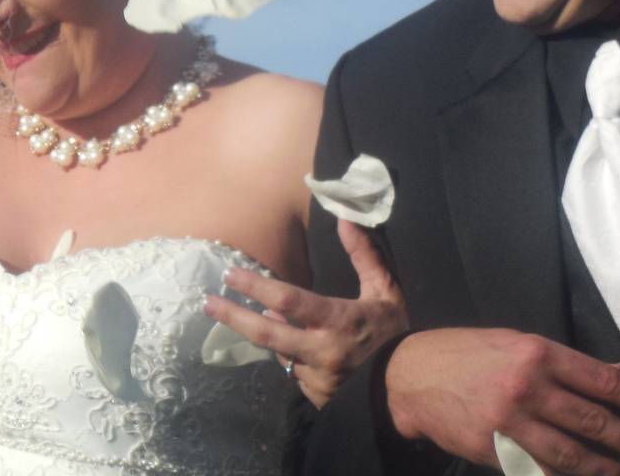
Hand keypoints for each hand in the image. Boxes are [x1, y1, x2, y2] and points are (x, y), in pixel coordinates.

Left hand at [203, 220, 407, 407]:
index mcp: (337, 320)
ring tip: (275, 323)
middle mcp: (321, 351)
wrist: (412, 387)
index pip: (287, 300)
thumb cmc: (397, 335)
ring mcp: (316, 379)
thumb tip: (346, 220)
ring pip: (279, 353)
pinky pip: (294, 374)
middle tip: (207, 303)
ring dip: (272, 337)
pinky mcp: (315, 399)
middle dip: (232, 315)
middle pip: (265, 333)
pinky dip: (293, 359)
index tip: (230, 274)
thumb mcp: (385, 291)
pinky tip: (304, 353)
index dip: (255, 286)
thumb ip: (363, 256)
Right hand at [386, 328, 619, 474]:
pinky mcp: (492, 450)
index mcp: (535, 354)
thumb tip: (613, 376)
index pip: (602, 382)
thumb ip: (561, 362)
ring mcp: (508, 422)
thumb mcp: (511, 342)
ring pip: (573, 455)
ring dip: (606, 469)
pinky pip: (539, 470)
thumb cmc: (462, 354)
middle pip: (594, 422)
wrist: (409, 375)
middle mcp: (526, 387)